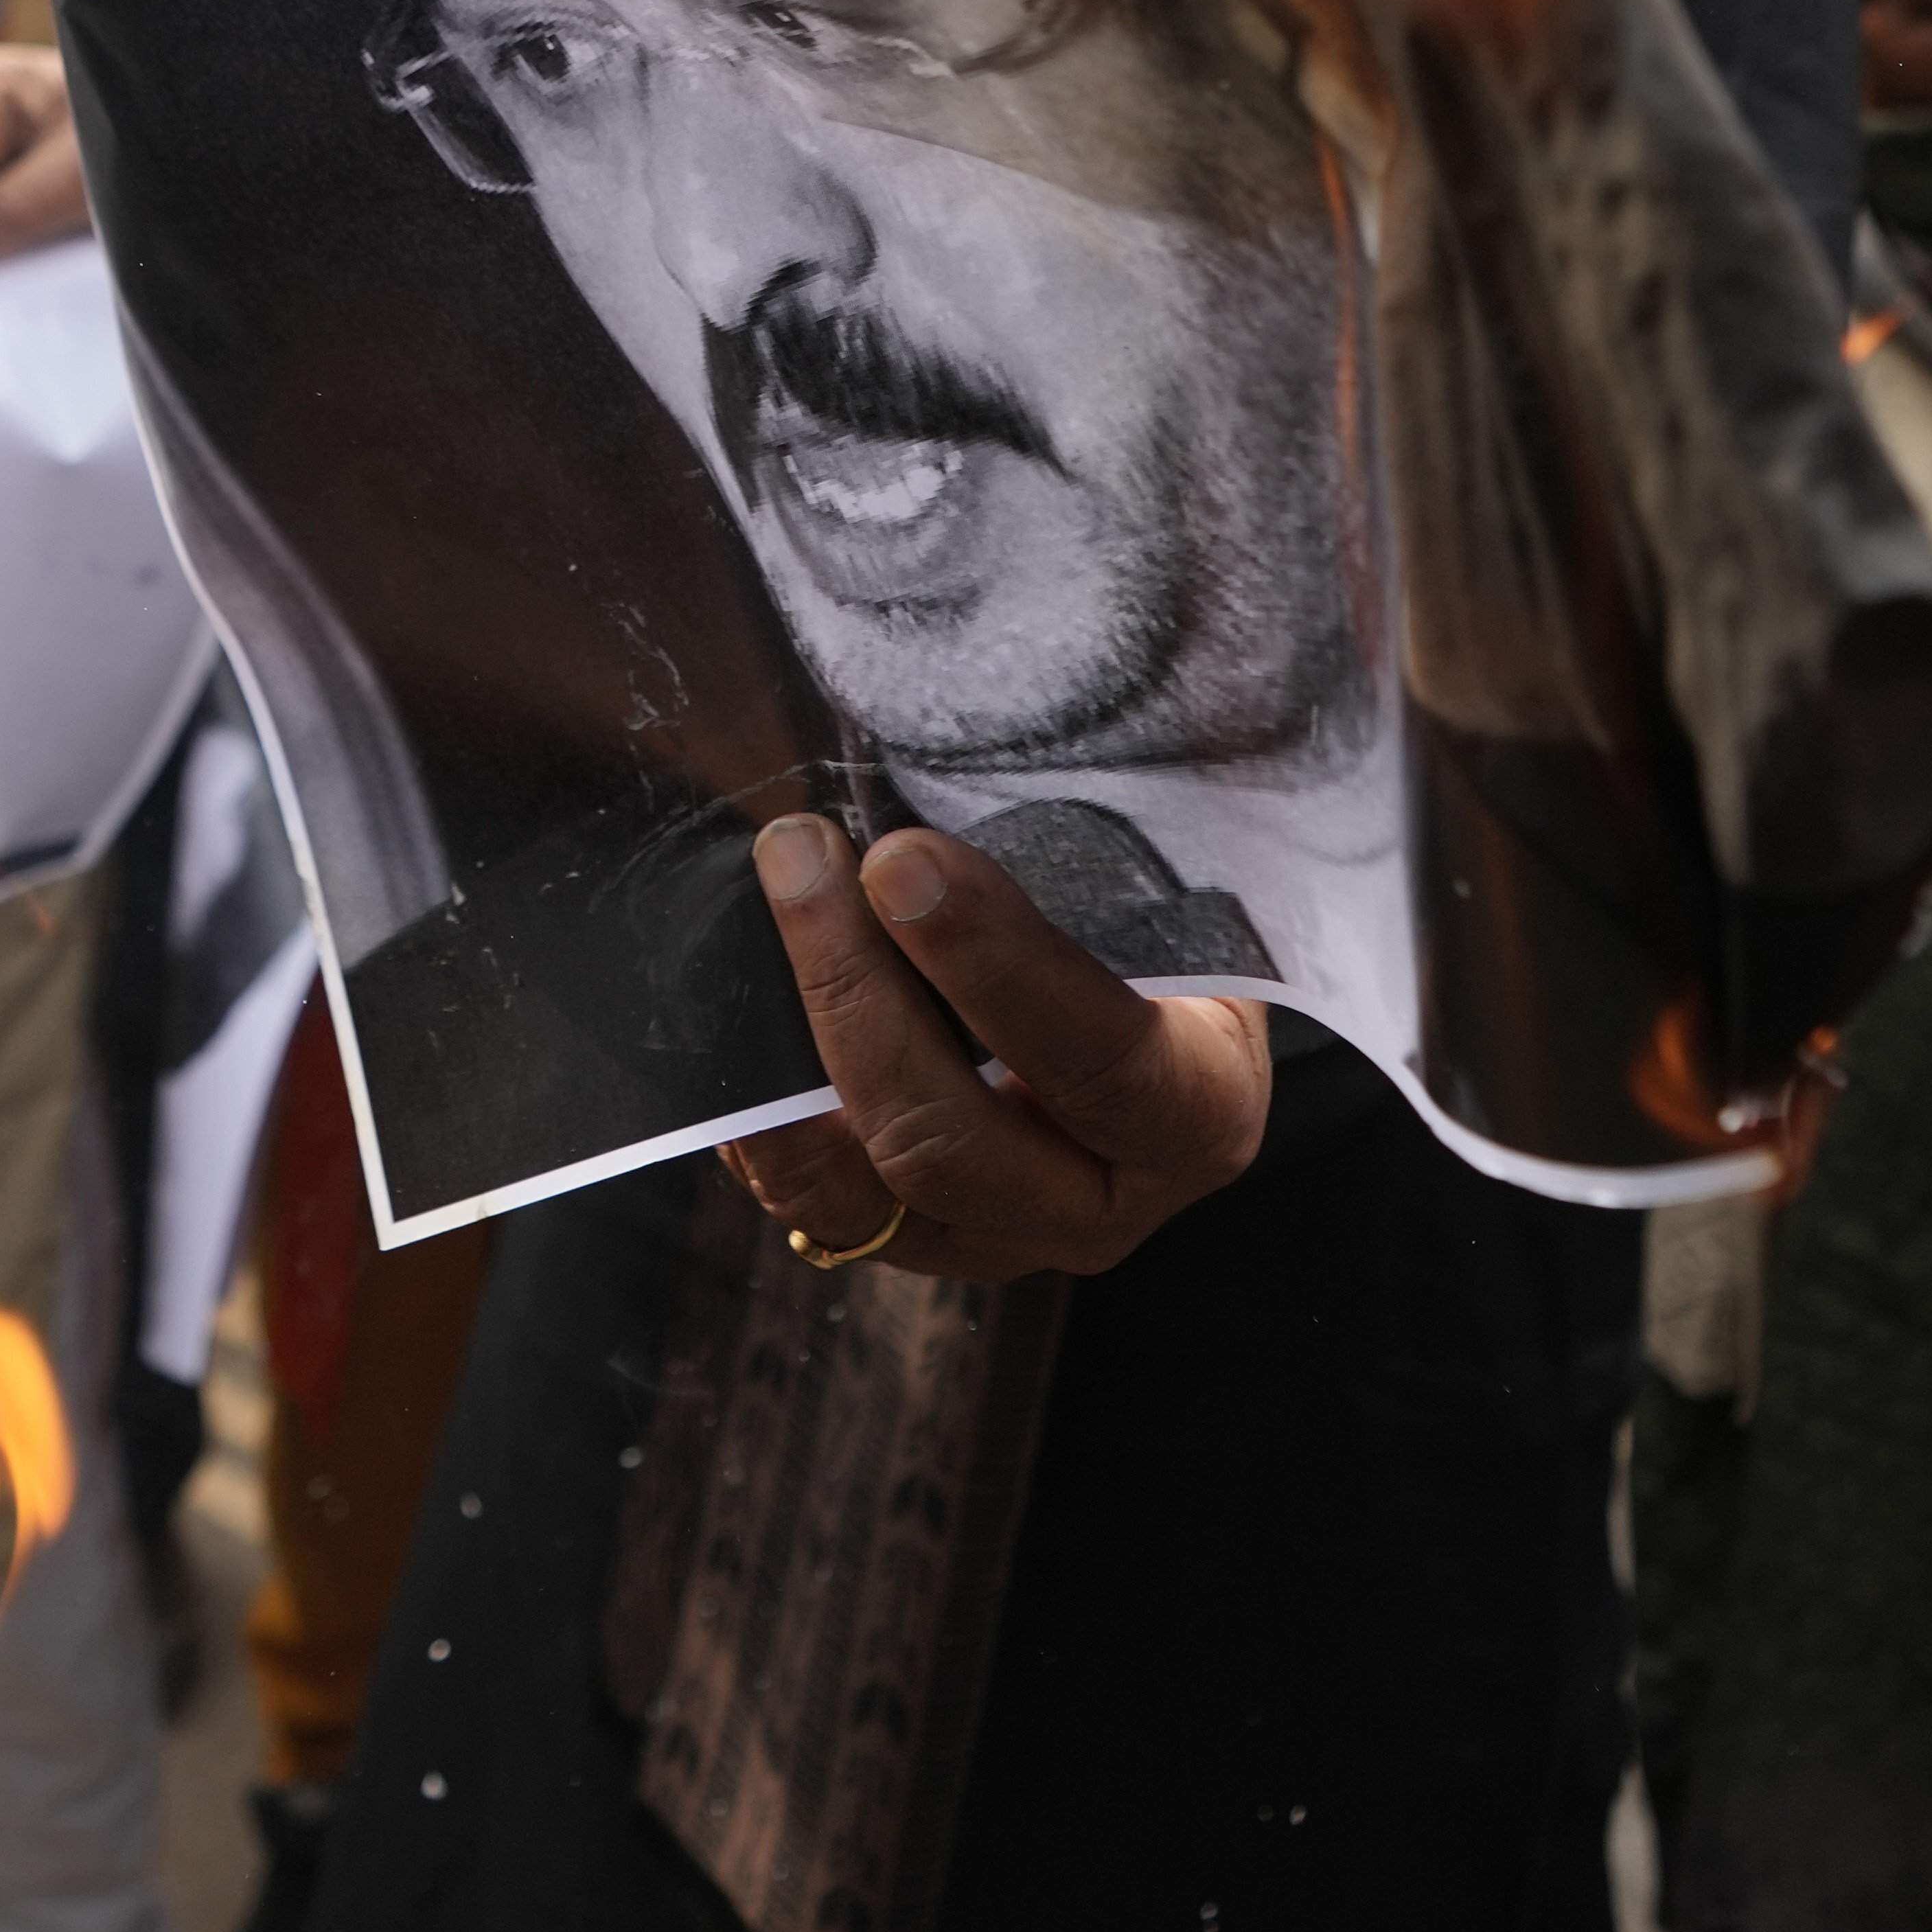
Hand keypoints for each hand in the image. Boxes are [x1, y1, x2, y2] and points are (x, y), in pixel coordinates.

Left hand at [712, 815, 1269, 1281]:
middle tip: (801, 855)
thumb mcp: (1170, 878)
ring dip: (789, 1051)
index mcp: (1199, 1108)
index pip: (1103, 1062)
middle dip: (856, 992)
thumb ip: (1118, 834)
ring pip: (865, 1193)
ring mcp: (998, 1238)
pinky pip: (813, 1209)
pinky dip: (760, 1118)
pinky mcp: (912, 1243)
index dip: (997, 967)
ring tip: (762, 912)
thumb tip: (1058, 688)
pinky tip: (732, 1016)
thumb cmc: (1156, 915)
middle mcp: (1103, 1203)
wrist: (1146, 1008)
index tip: (903, 859)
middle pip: (953, 1143)